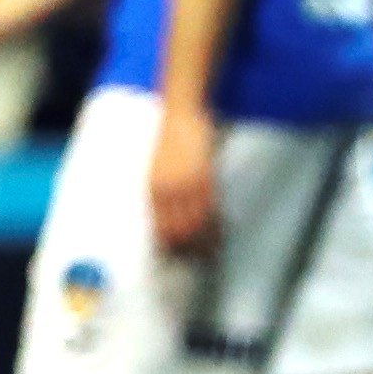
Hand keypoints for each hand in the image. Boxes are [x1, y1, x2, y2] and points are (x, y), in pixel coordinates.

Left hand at [150, 102, 220, 251]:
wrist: (180, 114)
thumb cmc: (170, 140)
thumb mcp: (159, 169)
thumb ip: (163, 192)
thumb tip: (170, 215)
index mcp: (152, 188)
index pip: (160, 226)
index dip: (170, 245)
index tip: (179, 257)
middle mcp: (166, 189)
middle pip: (177, 230)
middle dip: (188, 248)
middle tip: (200, 260)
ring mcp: (185, 184)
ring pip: (196, 223)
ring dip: (204, 240)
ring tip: (212, 252)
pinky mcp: (203, 176)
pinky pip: (210, 207)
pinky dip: (215, 223)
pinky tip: (220, 231)